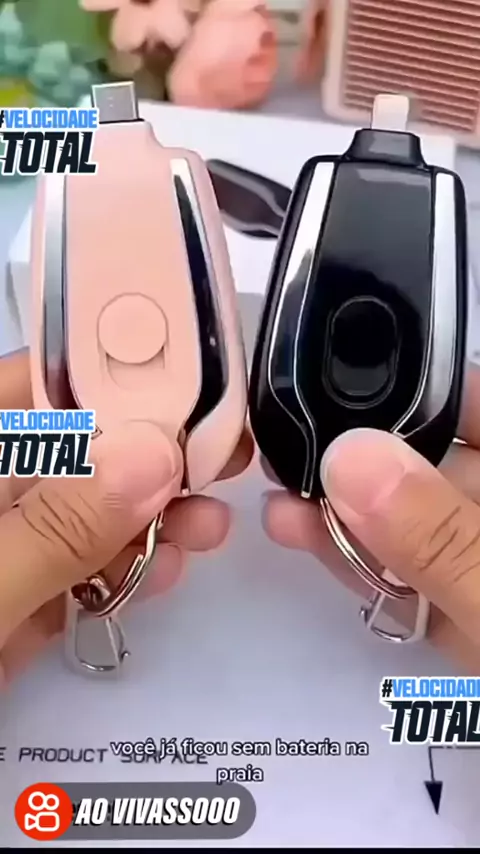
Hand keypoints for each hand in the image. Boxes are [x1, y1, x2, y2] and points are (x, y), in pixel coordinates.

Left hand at [0, 350, 252, 683]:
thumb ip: (57, 526)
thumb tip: (154, 456)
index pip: (46, 383)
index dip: (118, 372)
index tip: (196, 379)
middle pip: (80, 444)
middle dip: (155, 449)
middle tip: (226, 449)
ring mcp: (7, 542)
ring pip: (90, 508)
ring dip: (153, 512)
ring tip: (208, 524)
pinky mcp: (19, 597)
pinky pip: (81, 567)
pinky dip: (127, 566)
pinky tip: (166, 567)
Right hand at [264, 364, 479, 671]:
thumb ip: (441, 538)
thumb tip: (348, 457)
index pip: (474, 403)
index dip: (413, 382)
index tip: (332, 374)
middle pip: (436, 464)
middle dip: (360, 454)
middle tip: (284, 440)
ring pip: (416, 525)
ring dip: (346, 509)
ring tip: (277, 488)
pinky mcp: (473, 624)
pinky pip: (415, 582)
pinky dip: (364, 562)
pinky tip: (306, 535)